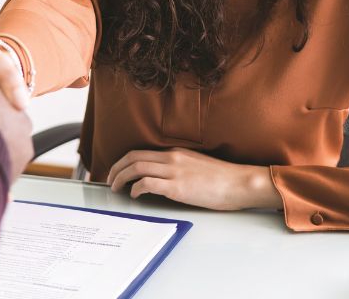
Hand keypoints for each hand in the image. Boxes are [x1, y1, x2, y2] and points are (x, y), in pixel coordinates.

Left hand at [106, 148, 280, 210]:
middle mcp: (172, 158)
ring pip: (136, 168)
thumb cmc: (222, 178)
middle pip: (133, 158)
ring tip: (116, 188)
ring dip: (121, 178)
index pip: (140, 152)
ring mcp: (174, 171)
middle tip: (109, 180)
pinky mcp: (178, 187)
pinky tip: (135, 195)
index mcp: (175, 152)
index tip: (116, 170)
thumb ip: (178, 167)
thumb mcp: (195, 165)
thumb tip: (161, 177)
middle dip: (116, 169)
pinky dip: (136, 188)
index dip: (123, 161)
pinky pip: (148, 184)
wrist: (239, 183)